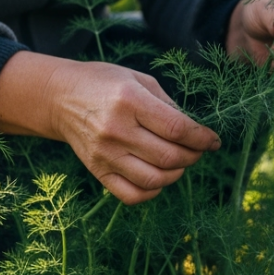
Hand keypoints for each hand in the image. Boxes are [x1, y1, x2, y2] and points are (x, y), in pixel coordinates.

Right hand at [0, 52, 220, 204]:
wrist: (60, 97)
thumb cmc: (104, 83)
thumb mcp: (138, 79)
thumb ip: (167, 103)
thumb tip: (195, 130)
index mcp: (130, 100)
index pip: (177, 129)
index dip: (202, 138)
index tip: (213, 140)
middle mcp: (117, 130)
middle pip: (169, 157)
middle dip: (193, 156)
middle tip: (197, 150)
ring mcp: (105, 154)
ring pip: (155, 179)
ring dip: (177, 174)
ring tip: (179, 162)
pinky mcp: (97, 171)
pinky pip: (132, 195)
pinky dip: (153, 191)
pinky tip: (158, 177)